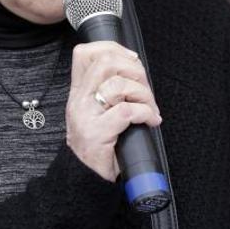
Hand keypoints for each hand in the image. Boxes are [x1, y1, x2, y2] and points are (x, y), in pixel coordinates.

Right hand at [66, 41, 161, 181]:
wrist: (83, 179)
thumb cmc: (98, 146)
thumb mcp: (97, 113)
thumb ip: (109, 92)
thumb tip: (134, 70)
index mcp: (79, 92)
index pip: (85, 53)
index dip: (113, 49)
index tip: (132, 61)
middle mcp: (79, 100)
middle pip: (106, 62)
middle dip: (135, 71)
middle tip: (145, 89)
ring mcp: (86, 116)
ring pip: (119, 85)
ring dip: (144, 94)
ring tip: (149, 108)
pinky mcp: (97, 134)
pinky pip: (128, 112)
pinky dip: (146, 113)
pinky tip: (150, 121)